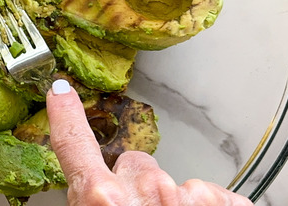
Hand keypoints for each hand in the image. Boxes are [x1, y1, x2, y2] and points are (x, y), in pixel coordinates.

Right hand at [45, 79, 253, 205]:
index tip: (61, 93)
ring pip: (175, 182)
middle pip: (133, 164)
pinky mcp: (227, 204)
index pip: (74, 146)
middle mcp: (145, 190)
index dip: (66, 117)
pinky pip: (213, 195)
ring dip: (174, 203)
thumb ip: (88, 203)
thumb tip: (87, 197)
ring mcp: (189, 195)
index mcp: (102, 202)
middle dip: (135, 185)